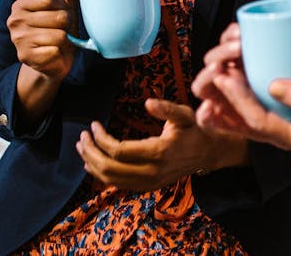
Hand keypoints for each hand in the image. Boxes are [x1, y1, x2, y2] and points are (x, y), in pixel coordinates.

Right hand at [8, 0, 78, 81]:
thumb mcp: (63, 9)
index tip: (63, 12)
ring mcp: (18, 39)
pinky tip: (53, 53)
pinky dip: (60, 53)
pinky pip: (56, 50)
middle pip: (58, 16)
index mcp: (21, 5)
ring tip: (59, 42)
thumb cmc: (57, 31)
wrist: (52, 62)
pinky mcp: (25, 56)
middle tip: (63, 30)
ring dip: (65, 40)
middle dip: (68, 25)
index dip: (64, 5)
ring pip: (59, 35)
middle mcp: (15, 20)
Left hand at [76, 99, 247, 191]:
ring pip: (111, 180)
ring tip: (83, 147)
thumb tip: (148, 102)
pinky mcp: (147, 186)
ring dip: (92, 164)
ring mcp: (149, 182)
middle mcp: (152, 172)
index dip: (101, 138)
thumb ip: (166, 108)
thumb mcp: (184, 114)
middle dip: (91, 152)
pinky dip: (102, 176)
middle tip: (83, 136)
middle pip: (109, 168)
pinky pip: (118, 185)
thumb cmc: (194, 130)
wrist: (207, 153)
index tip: (94, 124)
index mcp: (159, 152)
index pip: (118, 150)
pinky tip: (92, 164)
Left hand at [193, 23, 290, 155]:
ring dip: (230, 99)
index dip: (238, 99)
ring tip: (213, 78)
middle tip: (209, 77)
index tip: (224, 76)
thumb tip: (273, 86)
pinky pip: (263, 106)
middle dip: (225, 101)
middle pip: (247, 123)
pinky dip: (246, 94)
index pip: (259, 121)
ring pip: (251, 116)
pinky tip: (235, 76)